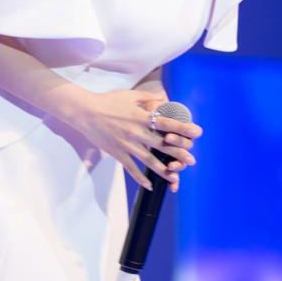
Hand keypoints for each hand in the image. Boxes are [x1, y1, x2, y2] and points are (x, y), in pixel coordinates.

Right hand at [69, 88, 202, 191]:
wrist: (85, 112)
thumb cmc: (108, 101)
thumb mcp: (130, 95)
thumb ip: (148, 97)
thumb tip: (163, 98)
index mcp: (141, 117)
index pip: (167, 123)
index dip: (183, 128)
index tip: (197, 133)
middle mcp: (136, 132)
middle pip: (161, 145)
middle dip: (178, 153)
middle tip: (192, 160)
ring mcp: (126, 144)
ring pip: (148, 160)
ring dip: (163, 169)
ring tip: (175, 177)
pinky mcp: (116, 153)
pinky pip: (130, 168)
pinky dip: (140, 177)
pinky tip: (149, 185)